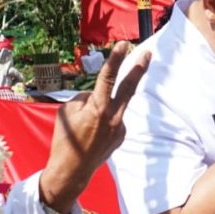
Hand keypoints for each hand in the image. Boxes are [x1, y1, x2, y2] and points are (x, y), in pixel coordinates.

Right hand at [39, 41, 150, 213]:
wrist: (73, 168)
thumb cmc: (66, 138)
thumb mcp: (68, 111)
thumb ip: (85, 97)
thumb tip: (97, 94)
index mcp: (98, 108)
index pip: (108, 77)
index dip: (116, 59)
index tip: (124, 44)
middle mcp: (113, 116)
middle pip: (128, 87)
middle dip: (138, 68)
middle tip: (149, 52)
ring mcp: (120, 127)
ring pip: (114, 105)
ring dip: (105, 106)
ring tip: (86, 125)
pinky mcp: (121, 135)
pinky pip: (112, 118)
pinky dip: (103, 120)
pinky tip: (93, 134)